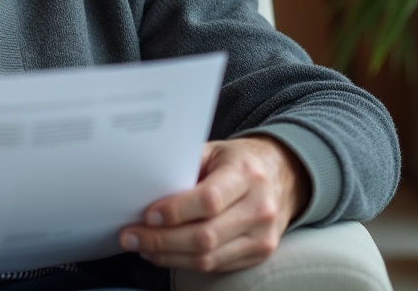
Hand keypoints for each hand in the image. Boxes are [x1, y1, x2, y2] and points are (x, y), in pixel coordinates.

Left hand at [119, 136, 309, 272]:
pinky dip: (184, 262)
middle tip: (132, 236)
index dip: (175, 211)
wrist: (284, 175)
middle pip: (205, 236)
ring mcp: (261, 236)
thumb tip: (145, 187)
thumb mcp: (215, 151)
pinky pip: (216, 266)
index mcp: (246, 175)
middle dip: (161, 240)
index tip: (148, 215)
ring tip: (142, 247)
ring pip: (208, 258)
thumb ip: (185, 166)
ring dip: (168, 256)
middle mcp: (258, 208)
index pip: (208, 200)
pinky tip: (165, 253)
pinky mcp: (258, 254)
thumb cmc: (241, 161)